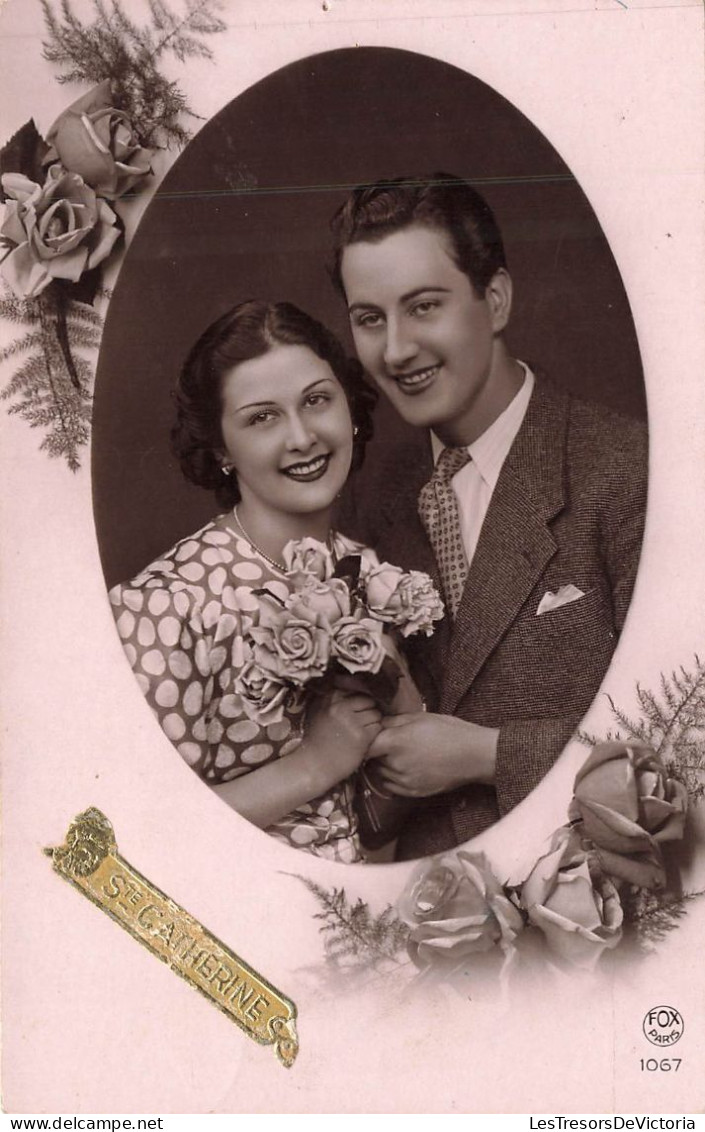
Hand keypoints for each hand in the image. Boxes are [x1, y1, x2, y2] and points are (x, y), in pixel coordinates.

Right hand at [303, 689, 381, 788]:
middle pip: (368, 700)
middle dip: (368, 710)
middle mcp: (340, 706)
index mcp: (329, 698)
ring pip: (375, 713)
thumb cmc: (317, 740)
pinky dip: (374, 733)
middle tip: (361, 722)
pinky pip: (377, 727)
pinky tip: (364, 740)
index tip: (356, 710)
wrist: (313, 765)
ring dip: (372, 722)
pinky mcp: (361, 736)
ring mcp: (351, 721)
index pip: (356, 688)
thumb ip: (335, 699)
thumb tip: (353, 685)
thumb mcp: (319, 712)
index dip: (359, 700)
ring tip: (362, 731)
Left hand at [366, 712, 498, 796]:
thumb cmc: (450, 731)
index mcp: (395, 742)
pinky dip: (394, 778)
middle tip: (392, 743)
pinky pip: (392, 786)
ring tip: (403, 755)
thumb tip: (378, 724)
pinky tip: (407, 768)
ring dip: (386, 765)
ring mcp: (404, 781)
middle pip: (374, 759)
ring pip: (382, 773)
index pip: (366, 745)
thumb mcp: (420, 717)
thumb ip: (394, 721)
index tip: (373, 737)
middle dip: (379, 751)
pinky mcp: (413, 792)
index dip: (368, 740)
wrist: (474, 755)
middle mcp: (396, 764)